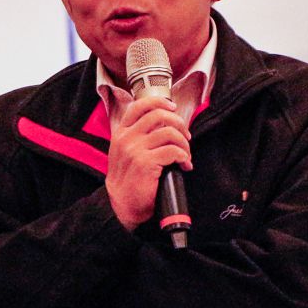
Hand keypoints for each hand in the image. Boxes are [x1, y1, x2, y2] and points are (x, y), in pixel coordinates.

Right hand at [106, 96, 191, 227]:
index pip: (140, 106)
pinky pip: (173, 151)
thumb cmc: (129, 180)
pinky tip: (184, 165)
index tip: (172, 108)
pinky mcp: (145, 163)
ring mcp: (134, 150)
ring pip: (169, 133)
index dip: (160, 102)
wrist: (123, 205)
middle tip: (185, 137)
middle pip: (159, 115)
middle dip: (179, 123)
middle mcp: (127, 138)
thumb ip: (139, 136)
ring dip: (183, 144)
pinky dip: (184, 157)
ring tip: (185, 155)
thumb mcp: (126, 152)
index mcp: (122, 132)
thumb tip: (166, 123)